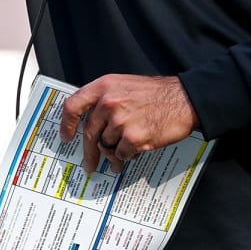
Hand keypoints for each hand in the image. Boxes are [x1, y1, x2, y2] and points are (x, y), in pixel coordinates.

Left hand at [58, 75, 197, 171]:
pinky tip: (135, 150)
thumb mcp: (125, 84)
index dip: (67, 123)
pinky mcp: (132, 138)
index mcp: (104, 87)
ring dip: (113, 153)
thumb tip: (91, 122)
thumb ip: (105, 99)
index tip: (66, 136)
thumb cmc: (156, 93)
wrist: (184, 100)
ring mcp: (120, 121)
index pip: (73, 105)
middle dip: (88, 152)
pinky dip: (126, 156)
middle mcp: (108, 102)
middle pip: (89, 133)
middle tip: (89, 164)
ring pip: (106, 145)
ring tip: (124, 152)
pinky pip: (121, 154)